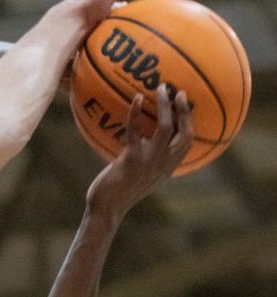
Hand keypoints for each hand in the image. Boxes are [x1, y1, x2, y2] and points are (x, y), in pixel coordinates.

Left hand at [85, 85, 192, 220]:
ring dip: (165, 105)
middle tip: (177, 91)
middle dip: (184, 110)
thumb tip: (144, 140)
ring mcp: (149, 162)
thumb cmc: (119, 192)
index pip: (188, 143)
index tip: (185, 103)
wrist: (107, 208)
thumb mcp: (141, 176)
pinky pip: (136, 130)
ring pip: (166, 128)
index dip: (190, 122)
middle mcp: (163, 164)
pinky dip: (136, 112)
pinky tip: (135, 99)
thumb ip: (149, 161)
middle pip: (185, 133)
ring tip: (160, 89)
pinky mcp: (131, 159)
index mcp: (168, 168)